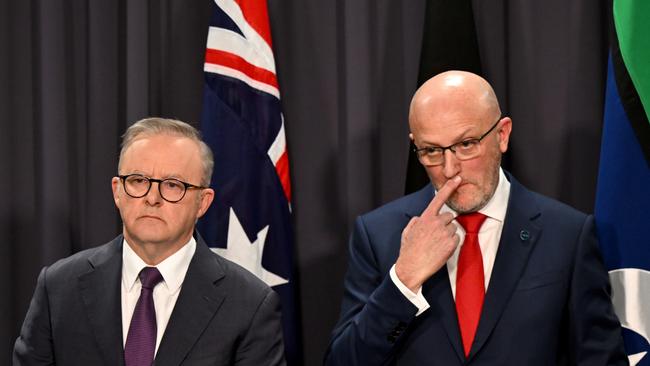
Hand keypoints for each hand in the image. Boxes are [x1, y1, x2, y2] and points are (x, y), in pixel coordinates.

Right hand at [395, 176, 461, 291]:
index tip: (457, 178)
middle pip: (450, 216)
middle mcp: (436, 222)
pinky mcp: (451, 244)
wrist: (412, 268)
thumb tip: (421, 218)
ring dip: (449, 234)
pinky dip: (452, 244)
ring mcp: (445, 233)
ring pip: (454, 228)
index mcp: (425, 218)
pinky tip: (441, 250)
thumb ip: (415, 221)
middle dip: (446, 223)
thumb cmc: (408, 251)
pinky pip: (457, 239)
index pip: (439, 198)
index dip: (449, 187)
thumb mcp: (407, 232)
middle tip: (437, 235)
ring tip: (437, 244)